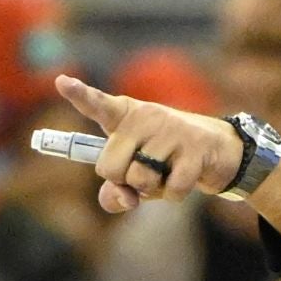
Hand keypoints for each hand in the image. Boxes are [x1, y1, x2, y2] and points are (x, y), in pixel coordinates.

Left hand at [55, 76, 242, 212]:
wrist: (218, 151)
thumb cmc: (167, 161)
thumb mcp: (135, 174)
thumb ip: (115, 192)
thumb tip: (124, 198)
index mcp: (125, 116)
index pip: (99, 105)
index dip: (80, 95)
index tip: (61, 82)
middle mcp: (145, 116)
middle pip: (110, 167)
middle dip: (124, 181)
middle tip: (144, 171)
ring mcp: (171, 130)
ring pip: (140, 179)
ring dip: (153, 189)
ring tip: (166, 172)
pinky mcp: (194, 148)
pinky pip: (170, 190)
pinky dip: (174, 194)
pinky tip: (185, 177)